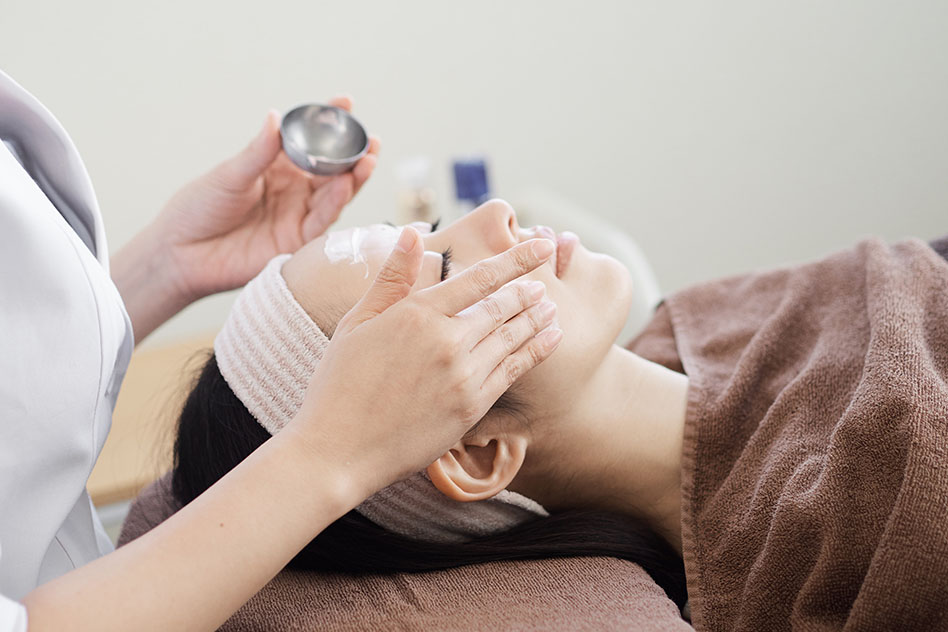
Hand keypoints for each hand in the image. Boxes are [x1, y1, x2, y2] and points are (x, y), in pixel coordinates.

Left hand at [154, 96, 379, 301]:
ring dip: (353, 178)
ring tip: (367, 160)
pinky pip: (321, 221)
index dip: (329, 122)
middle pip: (332, 170)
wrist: (181, 254)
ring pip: (335, 195)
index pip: (310, 140)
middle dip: (354, 154)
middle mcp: (294, 190)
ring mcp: (297, 215)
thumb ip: (259, 152)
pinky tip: (344, 186)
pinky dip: (335, 204)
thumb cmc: (199, 209)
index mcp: (277, 167)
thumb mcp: (230, 175)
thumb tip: (276, 117)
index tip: (346, 103)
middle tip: (371, 139)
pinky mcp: (296, 242)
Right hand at [287, 228, 562, 500]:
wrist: (338, 450)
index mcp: (417, 313)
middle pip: (502, 307)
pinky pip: (512, 372)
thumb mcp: (358, 322)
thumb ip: (392, 278)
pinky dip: (535, 352)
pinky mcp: (471, 407)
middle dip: (528, 291)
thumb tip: (413, 234)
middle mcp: (447, 341)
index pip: (479, 277)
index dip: (516, 259)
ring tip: (553, 308)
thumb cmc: (339, 384)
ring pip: (512, 338)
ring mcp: (463, 376)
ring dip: (537, 320)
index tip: (539, 245)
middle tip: (546, 280)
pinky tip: (550, 340)